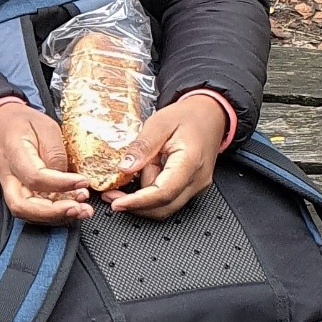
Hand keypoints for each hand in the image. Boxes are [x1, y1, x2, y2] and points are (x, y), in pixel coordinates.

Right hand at [0, 101, 92, 224]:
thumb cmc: (21, 122)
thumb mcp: (45, 125)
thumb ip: (55, 152)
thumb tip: (65, 178)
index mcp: (14, 153)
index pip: (35, 177)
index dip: (61, 184)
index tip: (83, 181)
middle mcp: (8, 175)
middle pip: (23, 205)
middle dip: (53, 212)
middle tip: (78, 207)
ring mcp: (10, 186)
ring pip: (26, 212)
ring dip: (55, 217)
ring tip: (81, 210)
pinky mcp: (18, 191)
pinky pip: (32, 209)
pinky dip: (52, 214)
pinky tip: (71, 208)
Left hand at [106, 94, 227, 218]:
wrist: (210, 115)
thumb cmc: (188, 117)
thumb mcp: (159, 123)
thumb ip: (142, 146)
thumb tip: (125, 168)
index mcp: (190, 162)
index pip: (163, 193)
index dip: (138, 202)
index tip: (117, 204)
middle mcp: (196, 180)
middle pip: (163, 207)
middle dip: (135, 205)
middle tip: (111, 195)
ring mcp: (196, 186)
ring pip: (165, 205)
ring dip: (143, 196)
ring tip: (136, 169)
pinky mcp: (191, 187)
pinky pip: (168, 198)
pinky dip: (151, 193)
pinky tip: (143, 174)